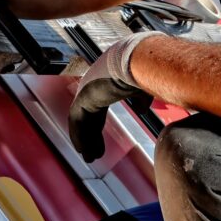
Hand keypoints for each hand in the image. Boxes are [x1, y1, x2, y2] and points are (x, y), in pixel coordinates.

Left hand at [68, 31, 161, 161]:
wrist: (137, 62)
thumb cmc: (143, 71)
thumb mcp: (143, 88)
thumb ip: (141, 99)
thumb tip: (141, 110)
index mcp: (105, 84)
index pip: (97, 110)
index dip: (98, 128)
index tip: (101, 145)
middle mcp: (92, 87)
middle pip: (88, 118)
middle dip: (91, 137)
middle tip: (94, 155)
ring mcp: (86, 91)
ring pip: (81, 121)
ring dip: (85, 140)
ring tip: (89, 158)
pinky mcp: (83, 96)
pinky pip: (76, 120)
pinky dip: (79, 135)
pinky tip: (83, 150)